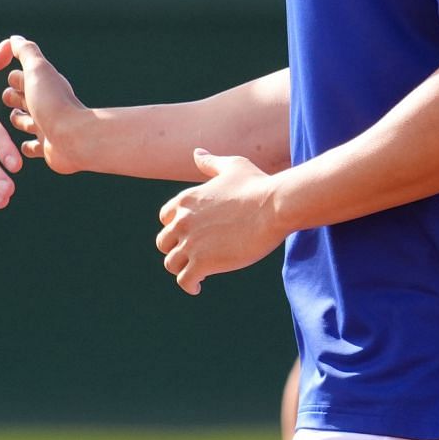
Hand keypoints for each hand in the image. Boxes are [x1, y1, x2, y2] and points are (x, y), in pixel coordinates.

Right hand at [1, 36, 90, 174]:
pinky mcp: (47, 147)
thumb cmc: (53, 102)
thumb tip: (15, 38)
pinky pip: (33, 147)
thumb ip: (26, 52)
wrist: (73, 137)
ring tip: (14, 118)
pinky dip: (27, 146)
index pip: (22, 79)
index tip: (7, 79)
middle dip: (14, 98)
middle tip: (7, 97)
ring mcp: (46, 127)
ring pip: (27, 122)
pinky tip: (21, 147)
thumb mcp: (36, 70)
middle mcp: (46, 105)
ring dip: (19, 120)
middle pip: (24, 99)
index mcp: (42, 86)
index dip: (14, 78)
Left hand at [155, 149, 286, 294]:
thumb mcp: (231, 166)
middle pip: (164, 243)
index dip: (177, 228)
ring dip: (183, 269)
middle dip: (177, 249)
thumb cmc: (257, 185)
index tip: (192, 235)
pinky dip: (189, 285)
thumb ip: (210, 163)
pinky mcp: (202, 263)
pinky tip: (198, 286)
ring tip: (197, 274)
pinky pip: (184, 281)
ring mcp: (190, 243)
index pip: (165, 219)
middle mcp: (182, 221)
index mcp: (185, 200)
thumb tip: (197, 153)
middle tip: (195, 256)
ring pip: (171, 264)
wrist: (273, 206)